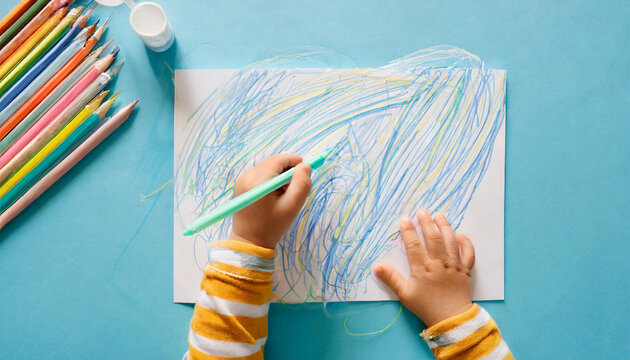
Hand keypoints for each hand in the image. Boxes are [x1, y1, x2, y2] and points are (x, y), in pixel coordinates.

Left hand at [230, 154, 311, 248]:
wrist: (249, 242)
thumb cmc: (272, 226)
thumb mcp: (292, 206)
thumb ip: (302, 184)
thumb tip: (305, 166)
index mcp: (258, 181)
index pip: (278, 160)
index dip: (294, 161)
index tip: (305, 169)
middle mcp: (246, 177)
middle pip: (272, 163)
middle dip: (287, 170)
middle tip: (295, 186)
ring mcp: (241, 181)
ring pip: (266, 168)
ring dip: (278, 176)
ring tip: (284, 194)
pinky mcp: (240, 186)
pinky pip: (259, 175)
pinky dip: (270, 180)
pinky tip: (274, 196)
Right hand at [373, 210, 474, 326]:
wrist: (451, 319)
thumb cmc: (426, 306)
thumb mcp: (405, 294)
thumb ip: (391, 278)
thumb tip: (376, 266)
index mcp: (423, 268)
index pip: (414, 245)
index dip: (408, 231)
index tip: (404, 219)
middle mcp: (439, 263)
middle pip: (433, 238)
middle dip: (427, 223)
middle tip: (422, 211)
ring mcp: (453, 265)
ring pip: (450, 241)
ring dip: (445, 227)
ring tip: (440, 216)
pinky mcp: (465, 270)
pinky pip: (468, 253)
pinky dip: (466, 243)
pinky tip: (461, 234)